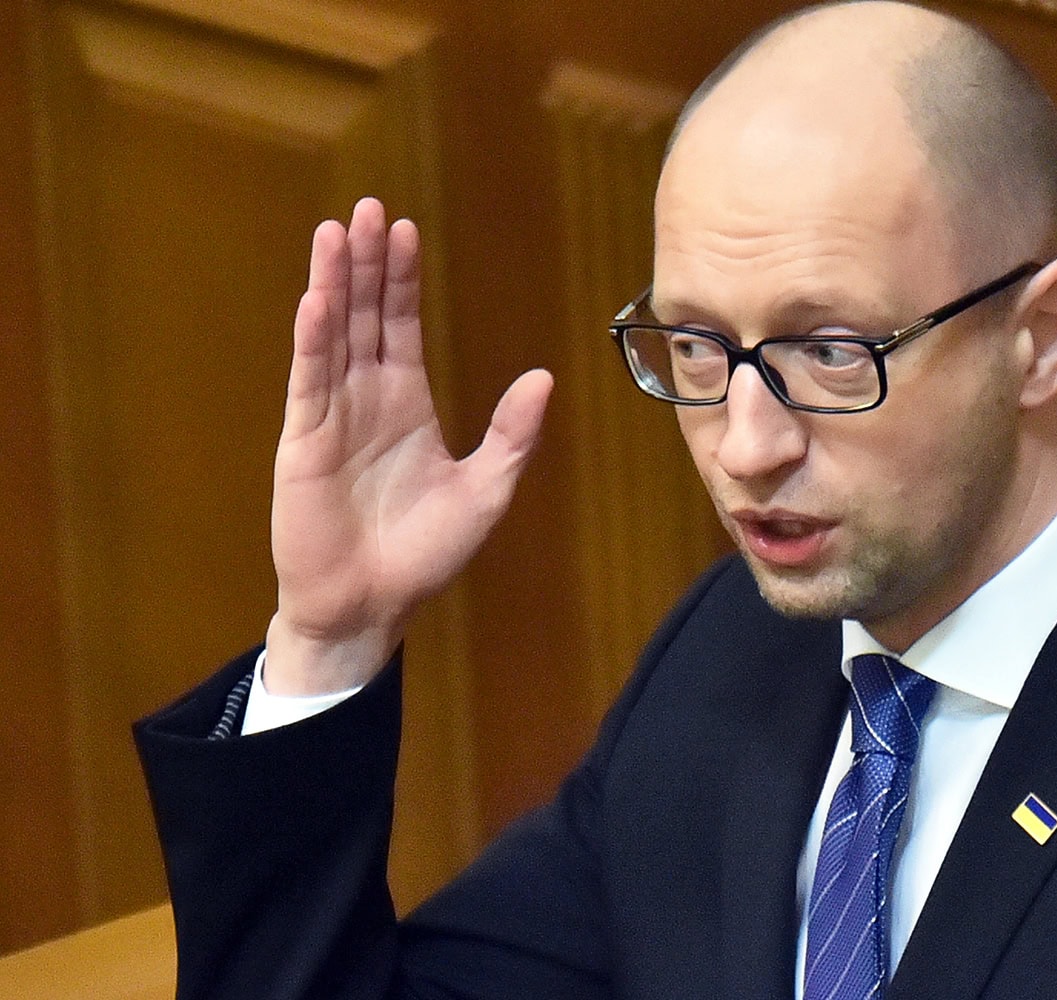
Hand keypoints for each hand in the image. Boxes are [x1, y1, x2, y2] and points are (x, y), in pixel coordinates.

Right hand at [265, 198, 551, 693]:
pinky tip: (317, 299)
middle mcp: (366, 398)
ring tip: (336, 232)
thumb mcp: (485, 490)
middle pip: (365, 314)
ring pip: (333, 335)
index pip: (400, 325)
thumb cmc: (425, 553)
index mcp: (408, 403)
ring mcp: (331, 415)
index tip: (406, 231)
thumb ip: (512, 435)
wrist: (372, 605)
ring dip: (334, 284)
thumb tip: (544, 377)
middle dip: (367, 262)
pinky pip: (309, 381)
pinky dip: (313, 339)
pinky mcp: (306, 442)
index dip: (401, 278)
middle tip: (370, 209)